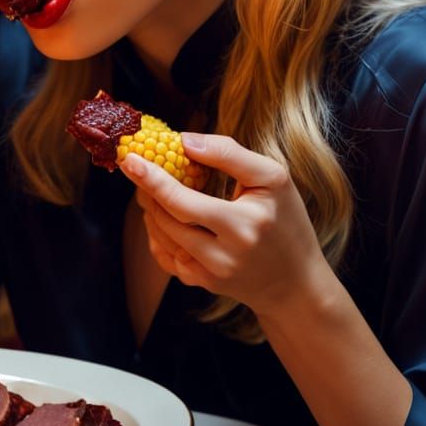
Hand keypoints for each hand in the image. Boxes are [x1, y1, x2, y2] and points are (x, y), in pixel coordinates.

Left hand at [120, 132, 330, 320]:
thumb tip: (184, 141)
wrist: (295, 283)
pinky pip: (166, 256)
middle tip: (137, 167)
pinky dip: (158, 233)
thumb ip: (229, 154)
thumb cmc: (286, 222)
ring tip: (152, 188)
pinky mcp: (203, 284)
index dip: (152, 180)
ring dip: (151, 209)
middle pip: (167, 219)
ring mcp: (211, 274)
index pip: (183, 202)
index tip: (130, 159)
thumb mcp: (272, 178)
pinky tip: (165, 216)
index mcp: (243, 225)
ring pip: (162, 237)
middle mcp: (224, 255)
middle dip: (147, 190)